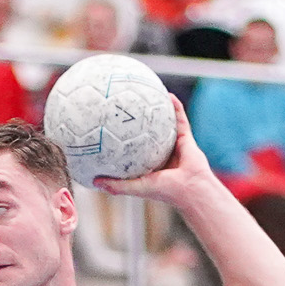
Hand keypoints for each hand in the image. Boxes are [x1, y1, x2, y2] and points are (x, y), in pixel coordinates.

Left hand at [94, 95, 212, 205]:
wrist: (191, 190)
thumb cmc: (165, 191)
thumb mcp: (137, 187)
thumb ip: (117, 185)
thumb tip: (93, 181)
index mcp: (150, 166)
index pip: (133, 151)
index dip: (123, 140)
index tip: (109, 128)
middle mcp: (161, 154)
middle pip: (147, 133)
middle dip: (137, 121)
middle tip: (125, 107)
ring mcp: (174, 145)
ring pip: (164, 124)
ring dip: (157, 110)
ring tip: (147, 94)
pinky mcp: (186, 138)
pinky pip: (180, 119)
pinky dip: (176, 107)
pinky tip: (167, 94)